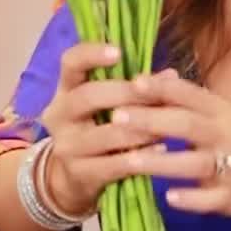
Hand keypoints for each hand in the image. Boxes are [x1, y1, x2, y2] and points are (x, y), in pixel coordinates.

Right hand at [39, 42, 175, 216]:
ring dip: (140, 128)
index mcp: (65, 90)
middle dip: (126, 93)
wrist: (72, 178)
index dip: (91, 54)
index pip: (70, 62)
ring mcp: (66, 146)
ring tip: (167, 124)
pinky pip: (114, 164)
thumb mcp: (106, 106)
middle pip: (88, 96)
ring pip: (105, 134)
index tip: (118, 52)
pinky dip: (141, 156)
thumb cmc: (97, 129)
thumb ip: (135, 89)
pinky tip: (161, 150)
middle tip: (154, 92)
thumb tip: (171, 75)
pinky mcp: (79, 173)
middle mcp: (59, 115)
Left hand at [111, 71, 230, 217]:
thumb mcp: (224, 116)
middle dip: (151, 121)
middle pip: (186, 125)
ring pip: (194, 163)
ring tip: (129, 161)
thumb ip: (188, 103)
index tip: (132, 82)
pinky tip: (168, 197)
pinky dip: (190, 198)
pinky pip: (210, 198)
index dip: (161, 88)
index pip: (190, 95)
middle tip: (116, 118)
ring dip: (161, 162)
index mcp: (223, 111)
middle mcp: (227, 135)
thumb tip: (145, 81)